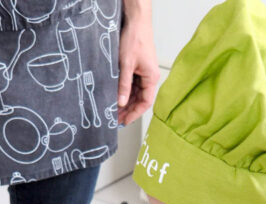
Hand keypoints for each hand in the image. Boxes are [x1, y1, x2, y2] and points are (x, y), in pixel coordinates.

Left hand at [117, 2, 158, 124]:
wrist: (136, 21)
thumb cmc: (135, 38)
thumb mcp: (126, 64)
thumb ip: (123, 85)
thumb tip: (120, 102)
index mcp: (151, 78)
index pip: (145, 102)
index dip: (135, 113)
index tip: (125, 121)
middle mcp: (149, 77)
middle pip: (140, 99)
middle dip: (128, 109)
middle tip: (116, 118)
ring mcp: (143, 73)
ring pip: (135, 93)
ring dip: (125, 102)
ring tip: (114, 110)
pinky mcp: (138, 68)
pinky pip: (132, 85)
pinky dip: (124, 92)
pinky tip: (116, 97)